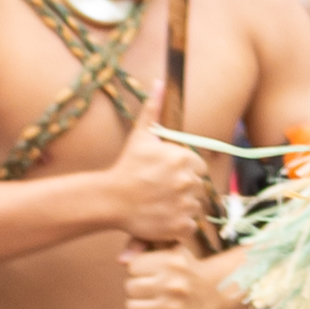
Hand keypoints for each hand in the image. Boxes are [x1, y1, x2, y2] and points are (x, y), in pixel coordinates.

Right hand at [102, 121, 215, 246]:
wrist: (109, 199)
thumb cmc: (126, 166)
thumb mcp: (140, 136)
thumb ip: (154, 109)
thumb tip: (161, 82)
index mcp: (184, 159)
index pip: (199, 167)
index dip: (185, 171)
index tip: (167, 174)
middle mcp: (189, 181)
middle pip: (199, 187)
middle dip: (184, 188)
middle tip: (161, 189)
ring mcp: (186, 205)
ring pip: (195, 207)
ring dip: (182, 206)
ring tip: (160, 202)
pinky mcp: (181, 226)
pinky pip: (190, 226)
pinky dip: (179, 224)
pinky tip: (162, 216)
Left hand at [123, 244, 227, 308]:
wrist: (219, 292)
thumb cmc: (188, 270)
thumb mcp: (174, 250)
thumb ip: (147, 248)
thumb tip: (121, 259)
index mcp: (172, 263)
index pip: (133, 267)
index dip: (138, 270)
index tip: (149, 273)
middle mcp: (173, 285)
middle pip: (130, 287)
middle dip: (136, 289)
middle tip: (149, 290)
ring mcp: (174, 308)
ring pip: (132, 307)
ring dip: (137, 306)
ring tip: (150, 304)